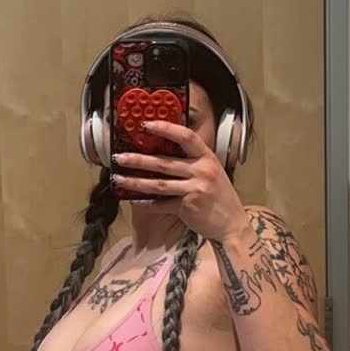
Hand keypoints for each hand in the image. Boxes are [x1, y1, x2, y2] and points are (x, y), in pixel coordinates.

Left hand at [111, 121, 248, 243]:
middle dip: (138, 159)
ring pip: (158, 184)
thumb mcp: (212, 173)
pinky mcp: (187, 207)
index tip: (146, 125)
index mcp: (207, 158)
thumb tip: (164, 153)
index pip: (186, 137)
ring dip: (135, 181)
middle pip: (164, 163)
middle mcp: (202, 171)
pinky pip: (161, 204)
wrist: (232, 225)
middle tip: (119, 157)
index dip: (166, 128)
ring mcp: (195, 189)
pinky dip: (147, 203)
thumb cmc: (219, 198)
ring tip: (118, 178)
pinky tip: (134, 200)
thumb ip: (193, 162)